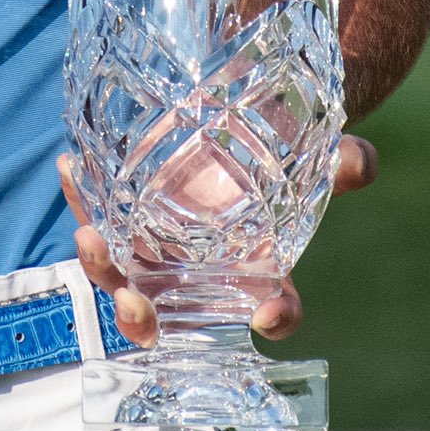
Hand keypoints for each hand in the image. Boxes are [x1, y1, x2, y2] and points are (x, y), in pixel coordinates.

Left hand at [61, 134, 378, 346]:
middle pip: (168, 312)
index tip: (268, 313)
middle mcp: (202, 268)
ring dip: (99, 262)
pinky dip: (82, 192)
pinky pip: (96, 207)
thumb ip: (338, 161)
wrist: (240, 111)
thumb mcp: (314, 151)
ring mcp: (155, 242)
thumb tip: (358, 161)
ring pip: (119, 272)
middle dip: (143, 319)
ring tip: (89, 235)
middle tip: (134, 304)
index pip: (274, 308)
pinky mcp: (123, 206)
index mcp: (257, 267)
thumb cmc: (281, 145)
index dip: (275, 316)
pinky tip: (71, 166)